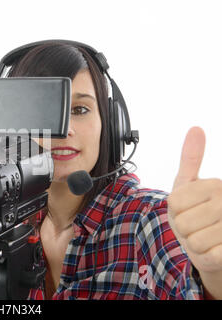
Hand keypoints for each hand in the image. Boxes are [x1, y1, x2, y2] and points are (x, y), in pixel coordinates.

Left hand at [168, 127, 221, 273]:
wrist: (212, 245)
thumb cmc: (197, 211)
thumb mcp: (189, 184)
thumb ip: (192, 158)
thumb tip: (195, 128)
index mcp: (216, 186)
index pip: (175, 202)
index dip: (175, 210)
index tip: (188, 208)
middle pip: (182, 222)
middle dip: (184, 228)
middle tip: (196, 225)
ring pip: (193, 240)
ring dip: (194, 243)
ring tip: (205, 236)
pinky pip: (206, 255)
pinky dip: (205, 256)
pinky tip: (215, 250)